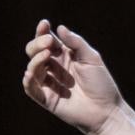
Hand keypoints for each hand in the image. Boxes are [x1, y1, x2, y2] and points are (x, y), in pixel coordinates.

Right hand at [22, 19, 124, 134]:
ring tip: (46, 55)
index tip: (44, 24)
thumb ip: (76, 43)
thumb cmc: (101, 84)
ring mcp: (49, 83)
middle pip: (35, 52)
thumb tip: (60, 28)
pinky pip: (30, 88)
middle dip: (37, 44)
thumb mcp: (92, 58)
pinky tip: (30, 72)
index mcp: (64, 56)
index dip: (42, 32)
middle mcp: (54, 68)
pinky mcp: (46, 99)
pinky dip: (27, 80)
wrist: (106, 110)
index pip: (47, 41)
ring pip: (32, 68)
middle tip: (48, 42)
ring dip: (35, 59)